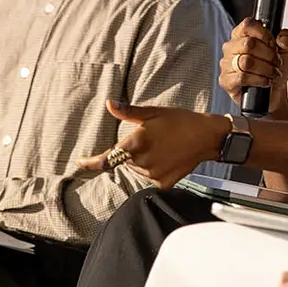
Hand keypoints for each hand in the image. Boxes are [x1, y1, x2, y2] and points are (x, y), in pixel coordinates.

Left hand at [74, 101, 227, 188]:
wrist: (206, 137)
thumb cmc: (179, 121)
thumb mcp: (153, 112)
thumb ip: (128, 112)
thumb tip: (108, 104)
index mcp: (136, 143)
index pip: (107, 159)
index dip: (91, 163)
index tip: (80, 162)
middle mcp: (142, 162)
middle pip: (125, 161)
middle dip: (130, 151)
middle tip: (150, 138)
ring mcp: (153, 174)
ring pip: (137, 168)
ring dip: (142, 160)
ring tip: (162, 146)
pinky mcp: (163, 183)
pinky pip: (150, 177)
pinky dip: (154, 168)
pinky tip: (167, 157)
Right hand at [220, 19, 287, 119]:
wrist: (275, 94)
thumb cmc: (275, 69)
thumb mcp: (285, 50)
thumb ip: (286, 38)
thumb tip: (282, 39)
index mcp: (242, 35)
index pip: (248, 25)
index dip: (264, 34)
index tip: (273, 43)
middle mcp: (231, 47)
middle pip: (249, 44)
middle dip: (269, 55)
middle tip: (276, 62)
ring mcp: (226, 64)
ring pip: (246, 61)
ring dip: (265, 69)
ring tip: (272, 73)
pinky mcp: (225, 81)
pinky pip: (242, 77)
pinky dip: (258, 80)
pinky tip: (264, 81)